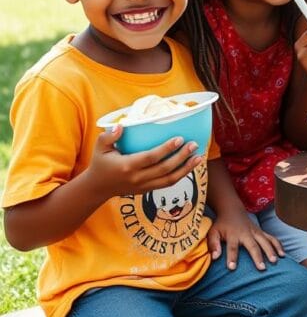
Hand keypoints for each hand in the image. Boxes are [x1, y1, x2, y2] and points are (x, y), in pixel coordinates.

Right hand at [84, 126, 201, 197]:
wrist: (97, 188)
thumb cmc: (100, 163)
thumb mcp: (100, 148)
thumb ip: (109, 136)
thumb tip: (121, 126)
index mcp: (127, 166)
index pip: (151, 158)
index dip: (166, 149)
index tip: (179, 139)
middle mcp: (137, 178)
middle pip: (164, 169)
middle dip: (181, 157)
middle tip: (194, 144)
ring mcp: (144, 186)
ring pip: (169, 179)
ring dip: (186, 168)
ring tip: (199, 157)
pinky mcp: (147, 190)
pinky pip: (167, 184)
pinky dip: (181, 175)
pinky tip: (190, 166)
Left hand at [208, 206, 284, 270]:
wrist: (232, 211)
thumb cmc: (222, 225)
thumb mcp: (213, 232)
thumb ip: (213, 244)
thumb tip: (214, 257)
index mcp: (233, 235)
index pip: (232, 247)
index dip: (232, 257)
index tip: (232, 268)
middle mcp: (246, 233)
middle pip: (253, 245)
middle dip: (258, 256)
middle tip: (262, 268)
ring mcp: (256, 232)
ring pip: (265, 241)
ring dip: (271, 251)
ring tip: (275, 261)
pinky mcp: (262, 232)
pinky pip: (272, 238)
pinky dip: (278, 245)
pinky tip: (283, 254)